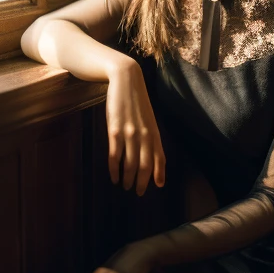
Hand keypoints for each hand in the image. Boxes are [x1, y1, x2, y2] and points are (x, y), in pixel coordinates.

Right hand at [106, 60, 165, 195]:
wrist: (126, 80)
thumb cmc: (136, 101)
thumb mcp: (147, 117)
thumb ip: (149, 134)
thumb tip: (150, 150)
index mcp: (154, 131)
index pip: (160, 157)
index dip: (159, 173)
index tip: (158, 186)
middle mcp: (144, 135)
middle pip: (144, 165)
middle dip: (141, 181)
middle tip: (136, 192)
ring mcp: (129, 133)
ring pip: (129, 164)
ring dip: (127, 178)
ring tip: (124, 186)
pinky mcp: (114, 130)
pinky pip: (114, 156)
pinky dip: (114, 169)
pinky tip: (113, 176)